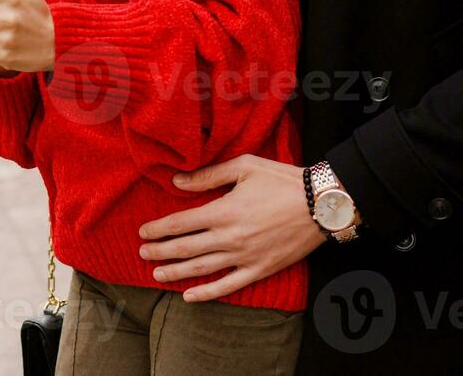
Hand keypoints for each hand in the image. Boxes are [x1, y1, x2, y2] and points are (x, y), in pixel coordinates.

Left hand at [137, 155, 325, 301]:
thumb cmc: (282, 180)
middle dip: (160, 252)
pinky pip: (229, 286)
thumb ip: (208, 176)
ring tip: (157, 275)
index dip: (158, 229)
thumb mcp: (244, 166)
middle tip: (143, 254)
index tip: (143, 232)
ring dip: (176, 273)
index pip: (180, 223)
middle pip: (185, 248)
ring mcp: (244, 257)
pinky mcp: (259, 269)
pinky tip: (190, 297)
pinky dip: (207, 294)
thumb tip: (177, 182)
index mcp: (223, 211)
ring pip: (201, 269)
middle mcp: (229, 237)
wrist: (320, 204)